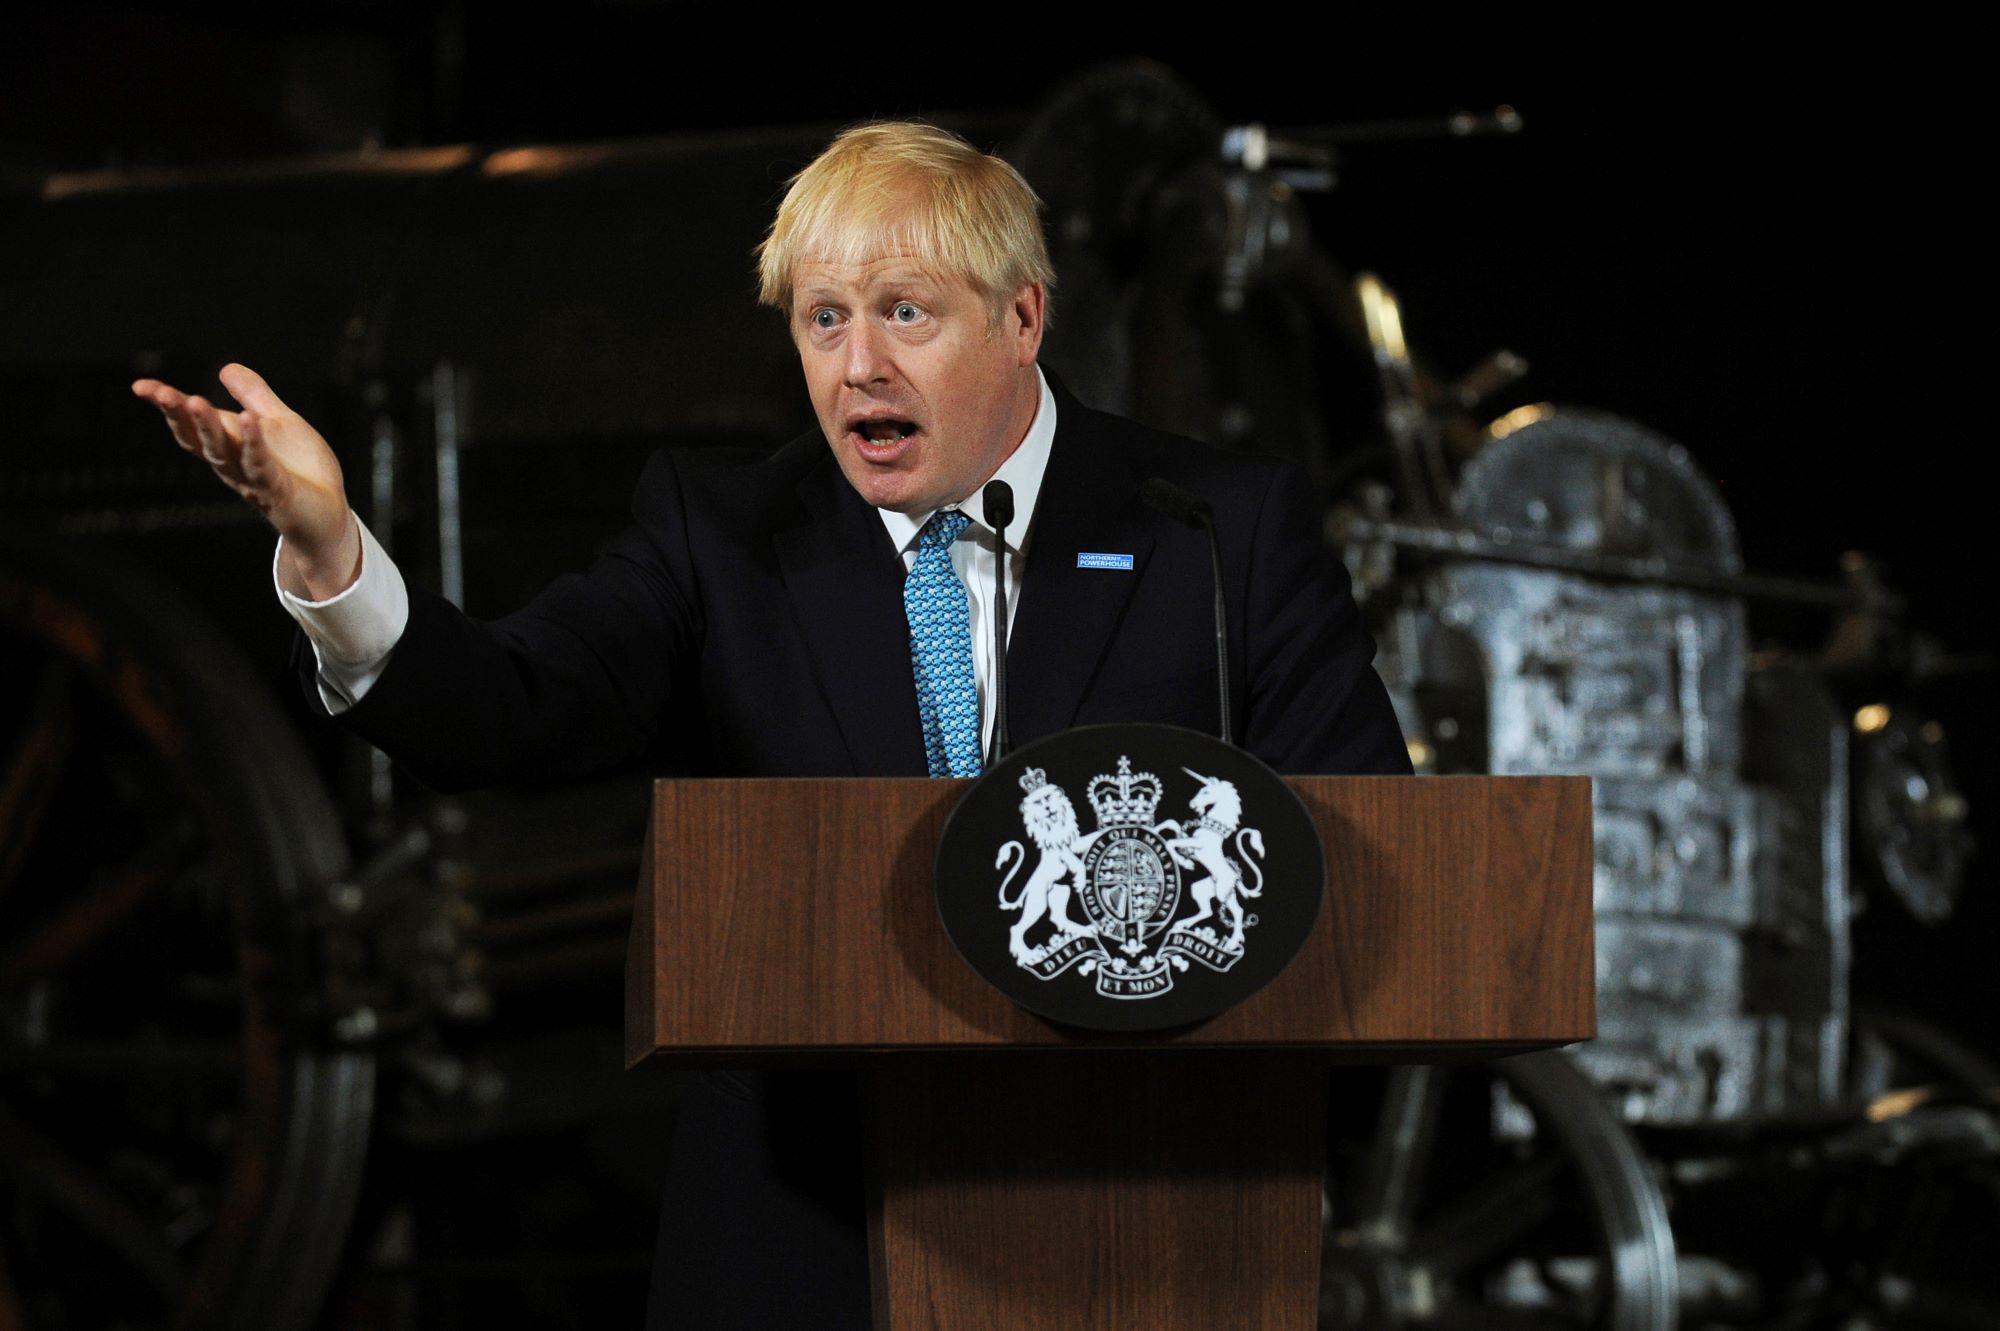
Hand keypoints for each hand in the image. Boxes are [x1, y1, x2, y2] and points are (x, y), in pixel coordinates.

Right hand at [132, 363, 360, 598]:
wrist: (328, 513)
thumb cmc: (301, 469)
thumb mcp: (278, 422)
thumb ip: (253, 396)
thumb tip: (225, 367)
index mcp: (229, 445)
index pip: (191, 424)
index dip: (168, 406)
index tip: (141, 386)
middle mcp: (232, 463)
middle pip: (197, 438)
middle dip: (178, 415)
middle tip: (160, 393)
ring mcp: (251, 478)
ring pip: (221, 452)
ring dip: (207, 427)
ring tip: (194, 401)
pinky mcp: (276, 489)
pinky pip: (259, 464)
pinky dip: (252, 442)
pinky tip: (247, 420)